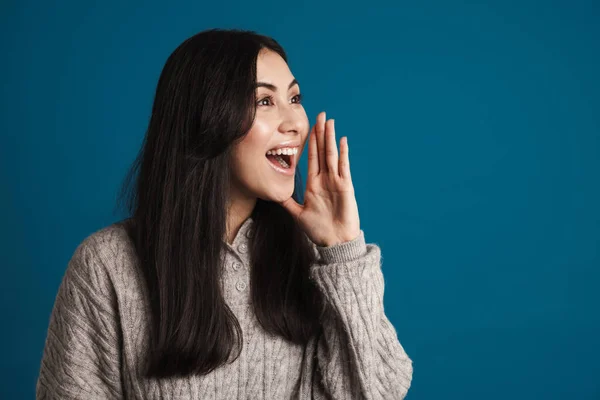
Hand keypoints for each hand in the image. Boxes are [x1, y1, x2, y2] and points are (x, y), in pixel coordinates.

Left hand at [279, 111, 360, 246]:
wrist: (335, 242)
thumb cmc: (319, 230)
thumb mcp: (298, 214)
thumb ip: (287, 203)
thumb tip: (274, 194)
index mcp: (314, 184)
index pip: (312, 158)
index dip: (310, 142)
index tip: (309, 127)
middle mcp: (325, 180)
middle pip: (322, 151)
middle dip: (321, 133)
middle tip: (320, 115)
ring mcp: (336, 182)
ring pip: (332, 155)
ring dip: (330, 138)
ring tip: (329, 121)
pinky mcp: (345, 187)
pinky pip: (344, 167)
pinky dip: (343, 154)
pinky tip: (342, 141)